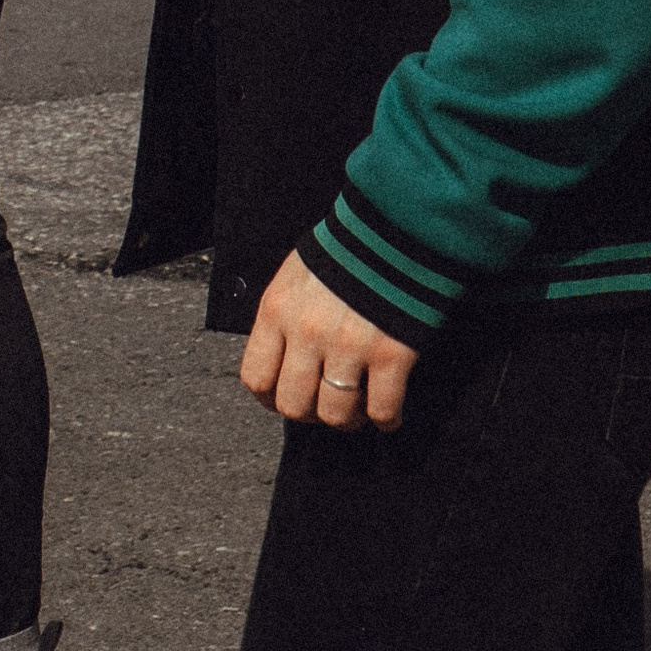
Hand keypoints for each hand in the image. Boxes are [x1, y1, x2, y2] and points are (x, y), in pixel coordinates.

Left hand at [238, 250, 415, 431]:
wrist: (393, 229)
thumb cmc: (342, 253)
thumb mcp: (294, 278)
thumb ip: (283, 319)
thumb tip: (281, 360)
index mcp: (277, 311)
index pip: (256, 378)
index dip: (270, 398)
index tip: (283, 399)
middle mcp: (308, 333)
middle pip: (294, 406)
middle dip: (309, 414)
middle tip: (323, 405)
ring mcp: (350, 347)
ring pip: (336, 416)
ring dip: (347, 420)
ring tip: (356, 409)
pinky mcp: (391, 355)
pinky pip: (382, 410)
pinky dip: (385, 420)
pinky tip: (387, 414)